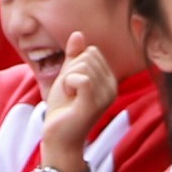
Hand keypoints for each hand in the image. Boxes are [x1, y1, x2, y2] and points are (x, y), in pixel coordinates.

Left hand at [33, 41, 117, 171]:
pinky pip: (81, 78)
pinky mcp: (94, 104)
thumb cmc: (64, 108)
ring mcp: (105, 96)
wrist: (59, 137)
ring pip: (83, 66)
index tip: (72, 84)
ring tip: (70, 97)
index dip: (74, 63)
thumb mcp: (67, 76)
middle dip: (70, 70)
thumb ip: (74, 56)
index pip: (91, 51)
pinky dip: (68, 84)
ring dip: (67, 79)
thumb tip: (78, 34)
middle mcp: (112, 87)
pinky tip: (69, 98)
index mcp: (109, 79)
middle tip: (69, 92)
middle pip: (87, 56)